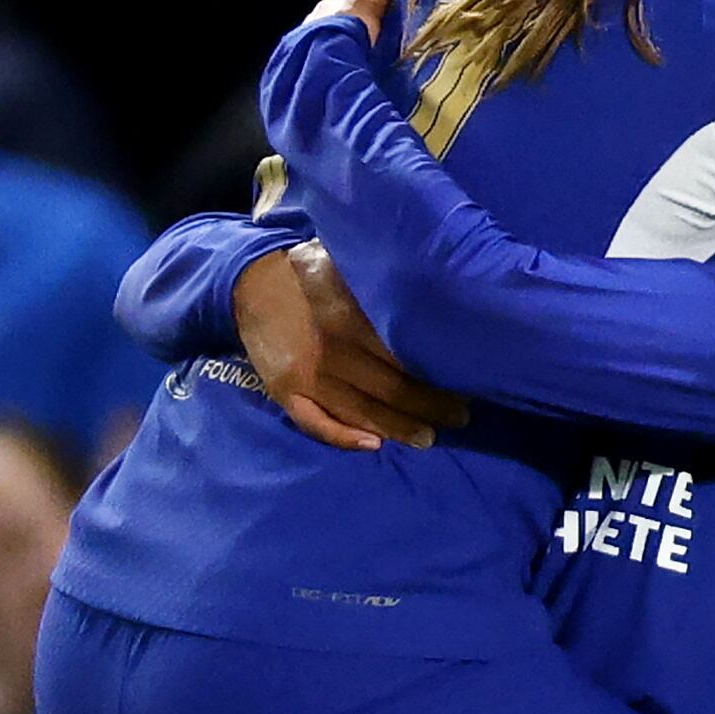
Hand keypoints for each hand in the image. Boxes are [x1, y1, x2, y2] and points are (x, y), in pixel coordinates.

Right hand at [232, 242, 469, 451]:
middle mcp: (331, 350)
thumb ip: (383, 288)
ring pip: (360, 412)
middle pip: (391, 390)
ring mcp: (305, 375)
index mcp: (351, 316)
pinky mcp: (283, 391)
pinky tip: (373, 445)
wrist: (249, 281)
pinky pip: (315, 423)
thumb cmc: (313, 273)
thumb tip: (438, 301)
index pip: (406, 357)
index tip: (465, 384)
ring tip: (427, 437)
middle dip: (429, 408)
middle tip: (459, 417)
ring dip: (397, 429)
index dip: (438, 376)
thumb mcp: (350, 268)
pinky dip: (344, 437)